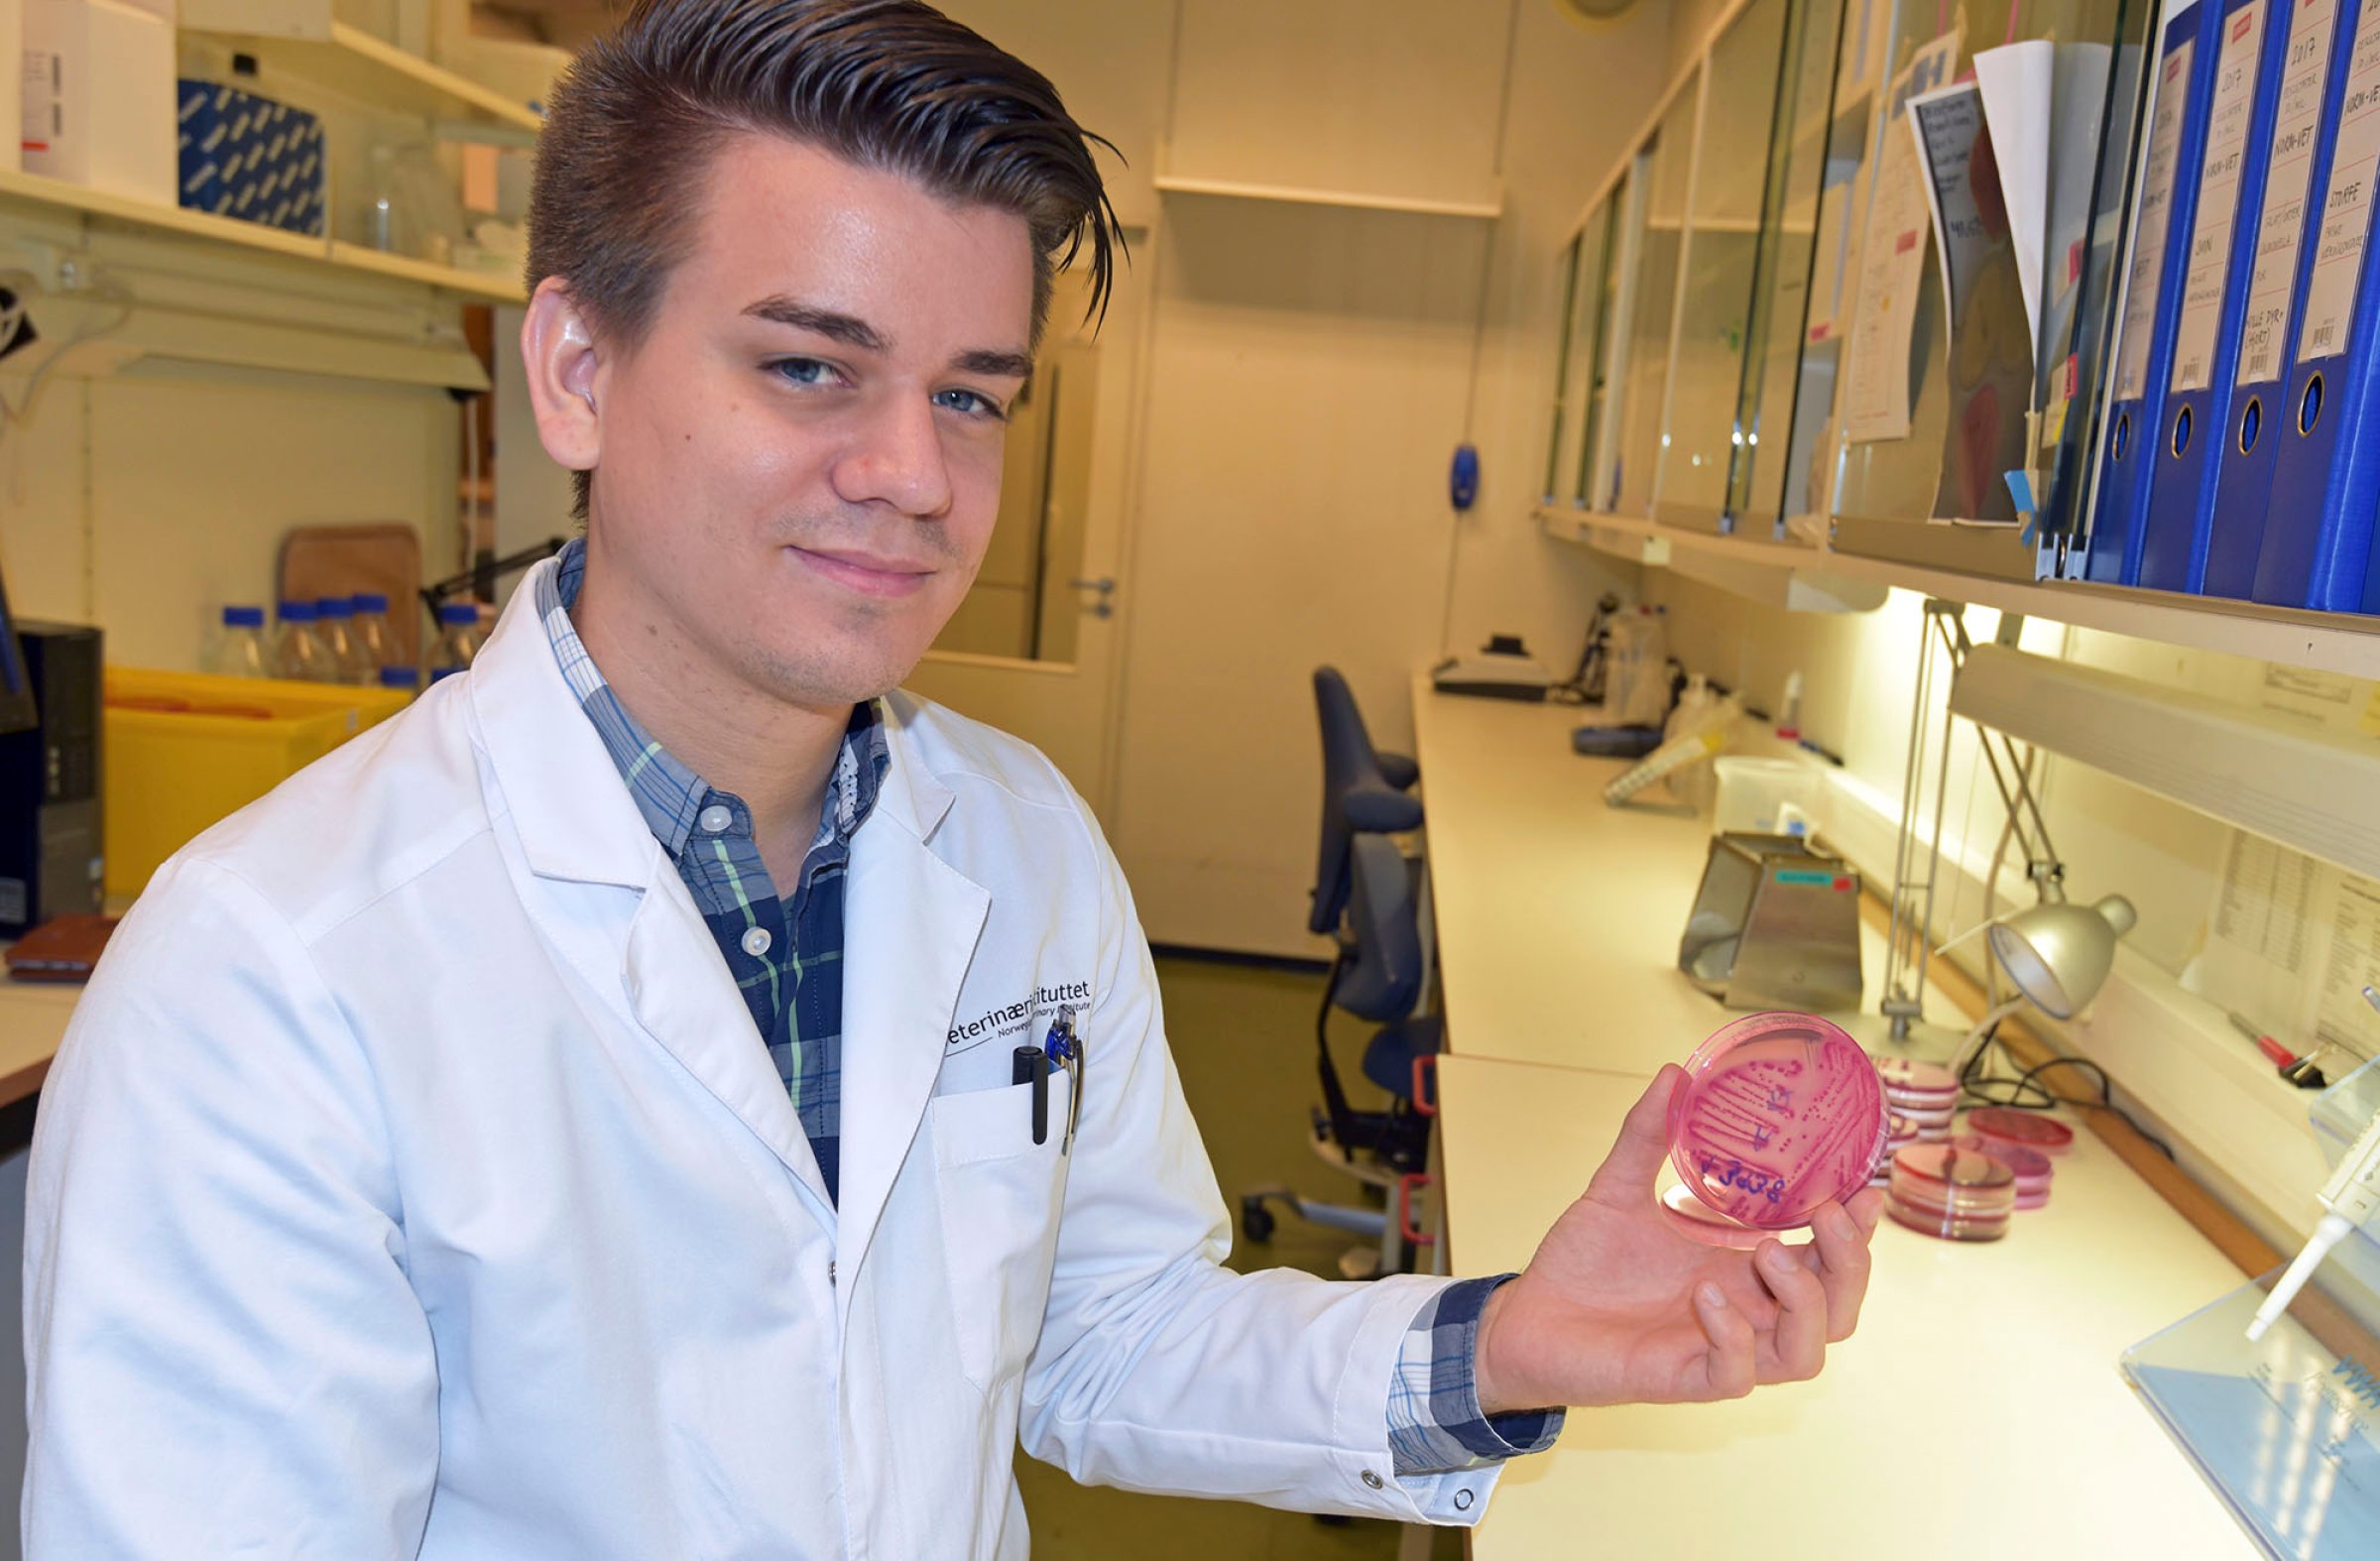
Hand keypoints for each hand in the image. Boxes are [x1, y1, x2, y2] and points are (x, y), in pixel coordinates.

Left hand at [1471, 1063, 1883, 1414]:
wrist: (1527, 1318)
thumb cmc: (1582, 1262)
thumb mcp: (1617, 1187)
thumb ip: (1646, 1135)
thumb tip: (1675, 1073)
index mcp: (1743, 1267)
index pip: (1827, 1259)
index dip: (1859, 1230)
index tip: (1865, 1185)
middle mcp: (1747, 1312)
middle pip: (1839, 1308)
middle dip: (1852, 1263)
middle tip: (1830, 1214)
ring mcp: (1721, 1349)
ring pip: (1808, 1352)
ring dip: (1804, 1302)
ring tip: (1767, 1252)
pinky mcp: (1686, 1379)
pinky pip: (1739, 1375)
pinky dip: (1735, 1337)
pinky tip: (1706, 1296)